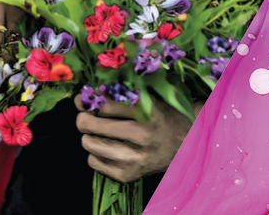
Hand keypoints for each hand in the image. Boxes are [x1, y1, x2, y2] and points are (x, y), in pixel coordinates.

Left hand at [76, 95, 203, 183]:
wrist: (185, 146)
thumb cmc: (164, 116)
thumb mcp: (151, 99)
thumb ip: (125, 93)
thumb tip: (91, 91)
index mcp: (148, 112)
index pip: (107, 105)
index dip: (90, 100)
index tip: (84, 98)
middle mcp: (142, 136)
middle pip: (93, 125)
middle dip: (83, 118)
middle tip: (84, 116)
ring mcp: (135, 158)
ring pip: (91, 144)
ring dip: (88, 136)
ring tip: (94, 132)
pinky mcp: (128, 176)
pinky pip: (94, 162)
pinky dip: (94, 153)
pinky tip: (105, 147)